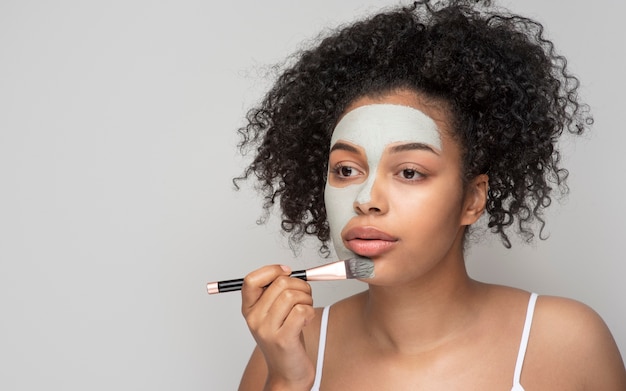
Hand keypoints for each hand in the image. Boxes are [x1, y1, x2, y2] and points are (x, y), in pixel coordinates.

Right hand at [241, 265, 315, 389]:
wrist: (287, 373)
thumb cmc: (284, 339)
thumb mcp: (272, 314)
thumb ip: (274, 293)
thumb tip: (287, 271)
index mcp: (249, 309)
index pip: (251, 280)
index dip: (272, 270)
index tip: (287, 272)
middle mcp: (254, 319)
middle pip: (280, 283)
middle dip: (300, 285)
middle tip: (304, 296)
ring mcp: (267, 330)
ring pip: (292, 296)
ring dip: (307, 299)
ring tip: (306, 310)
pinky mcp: (283, 339)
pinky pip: (301, 311)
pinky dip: (310, 312)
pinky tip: (306, 321)